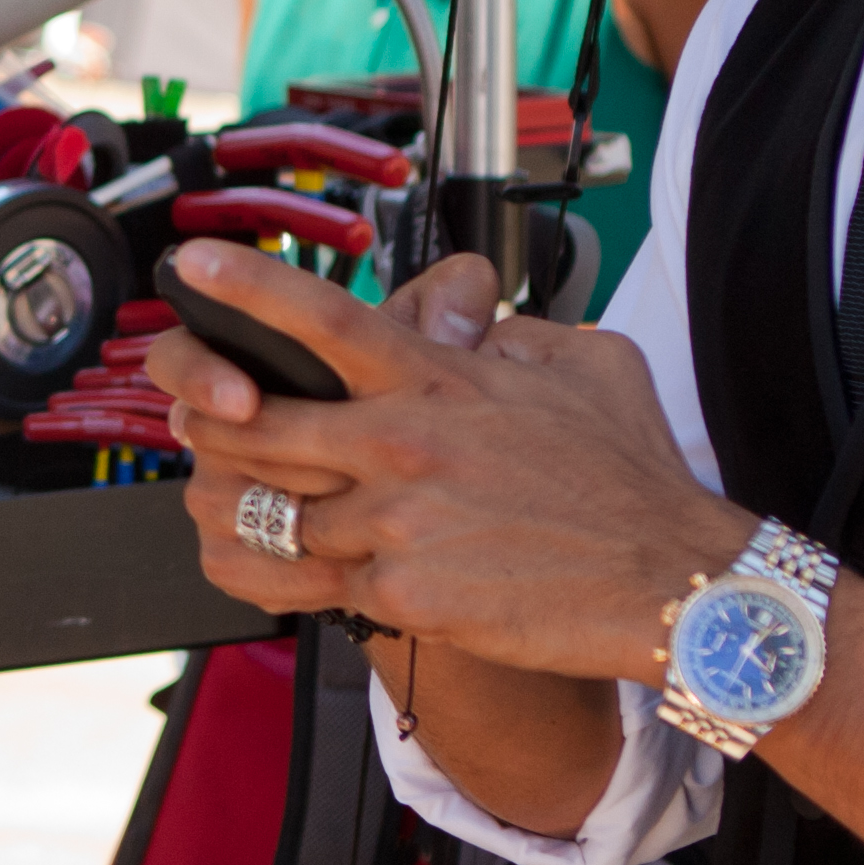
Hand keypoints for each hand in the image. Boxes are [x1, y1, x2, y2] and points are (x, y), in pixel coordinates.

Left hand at [145, 240, 748, 682]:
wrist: (671, 583)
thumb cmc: (633, 477)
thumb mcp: (585, 365)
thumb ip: (507, 337)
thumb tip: (465, 325)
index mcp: (440, 380)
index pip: (323, 319)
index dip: (247, 290)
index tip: (192, 268)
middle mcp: (403, 443)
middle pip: (258, 424)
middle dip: (216, 424)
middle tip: (204, 422)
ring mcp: (395, 523)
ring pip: (287, 514)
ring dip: (289, 515)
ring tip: (309, 514)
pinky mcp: (400, 596)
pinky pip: (331, 584)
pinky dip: (341, 581)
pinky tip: (382, 578)